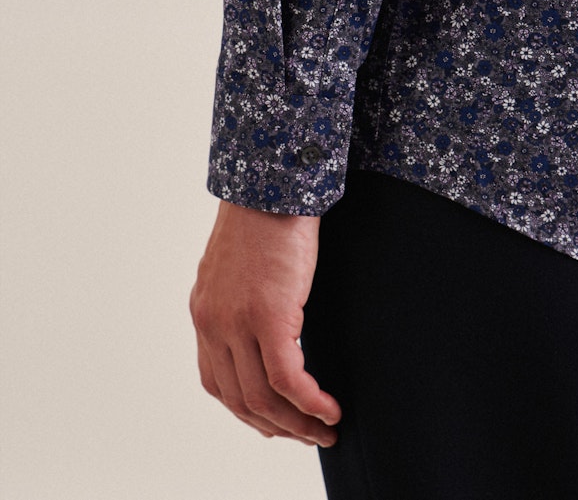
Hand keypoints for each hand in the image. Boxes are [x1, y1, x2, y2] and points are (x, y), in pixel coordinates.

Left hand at [189, 199, 341, 446]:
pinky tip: (330, 408)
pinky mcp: (268, 317)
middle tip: (308, 435)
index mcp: (205, 311)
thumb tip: (268, 323)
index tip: (277, 420)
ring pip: (262, 398)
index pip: (217, 381)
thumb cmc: (265, 217)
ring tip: (326, 429)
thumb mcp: (239, 265)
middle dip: (276, 426)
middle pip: (238, 399)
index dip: (247, 410)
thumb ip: (242, 298)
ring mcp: (237, 322)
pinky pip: (288, 380)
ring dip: (297, 424)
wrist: (272, 185)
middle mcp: (213, 323)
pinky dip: (310, 403)